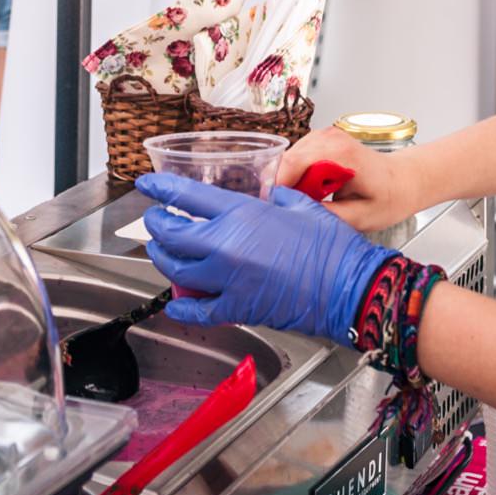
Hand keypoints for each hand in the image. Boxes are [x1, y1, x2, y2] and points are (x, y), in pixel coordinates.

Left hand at [136, 172, 393, 340]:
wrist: (349, 288)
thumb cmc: (332, 247)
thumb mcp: (299, 206)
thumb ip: (273, 197)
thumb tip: (264, 194)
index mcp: (241, 214)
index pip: (186, 196)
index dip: (160, 188)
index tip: (146, 184)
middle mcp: (226, 245)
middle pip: (172, 234)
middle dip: (156, 226)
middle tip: (155, 219)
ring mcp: (228, 280)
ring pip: (177, 270)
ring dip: (163, 259)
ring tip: (161, 252)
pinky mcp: (238, 308)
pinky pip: (198, 310)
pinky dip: (181, 308)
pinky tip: (175, 304)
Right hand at [277, 127, 419, 231]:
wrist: (403, 180)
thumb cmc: (388, 197)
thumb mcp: (360, 218)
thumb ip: (327, 215)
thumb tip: (296, 213)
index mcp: (340, 154)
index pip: (293, 164)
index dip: (279, 188)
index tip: (277, 209)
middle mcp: (330, 138)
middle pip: (286, 160)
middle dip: (283, 186)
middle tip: (290, 210)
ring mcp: (325, 135)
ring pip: (288, 158)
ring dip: (289, 181)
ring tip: (304, 201)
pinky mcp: (321, 139)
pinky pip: (296, 156)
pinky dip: (296, 174)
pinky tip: (309, 190)